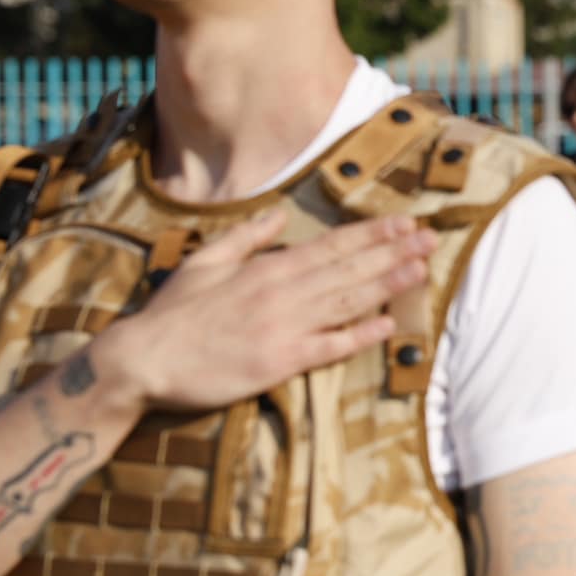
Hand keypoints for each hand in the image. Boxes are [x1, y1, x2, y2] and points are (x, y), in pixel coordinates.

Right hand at [105, 210, 436, 410]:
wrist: (144, 360)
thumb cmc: (174, 313)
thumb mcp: (206, 260)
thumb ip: (247, 236)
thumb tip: (279, 213)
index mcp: (267, 267)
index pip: (331, 246)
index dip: (372, 234)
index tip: (404, 223)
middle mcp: (282, 293)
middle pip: (349, 269)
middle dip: (393, 252)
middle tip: (431, 239)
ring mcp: (283, 327)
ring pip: (347, 302)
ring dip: (387, 284)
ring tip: (421, 270)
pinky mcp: (279, 362)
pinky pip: (329, 347)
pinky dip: (361, 335)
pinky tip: (389, 324)